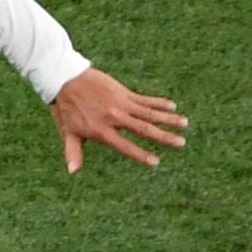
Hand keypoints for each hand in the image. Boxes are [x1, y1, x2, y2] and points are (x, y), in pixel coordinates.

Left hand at [49, 68, 188, 170]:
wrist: (66, 78)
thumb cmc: (66, 109)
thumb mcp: (68, 133)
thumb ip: (73, 153)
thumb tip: (73, 172)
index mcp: (102, 131)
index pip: (125, 146)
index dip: (140, 155)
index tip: (156, 162)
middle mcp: (114, 118)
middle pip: (143, 129)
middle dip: (164, 137)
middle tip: (181, 143)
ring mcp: (121, 104)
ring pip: (149, 113)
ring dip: (168, 119)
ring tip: (185, 124)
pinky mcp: (124, 92)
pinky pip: (145, 99)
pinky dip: (159, 103)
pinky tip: (173, 107)